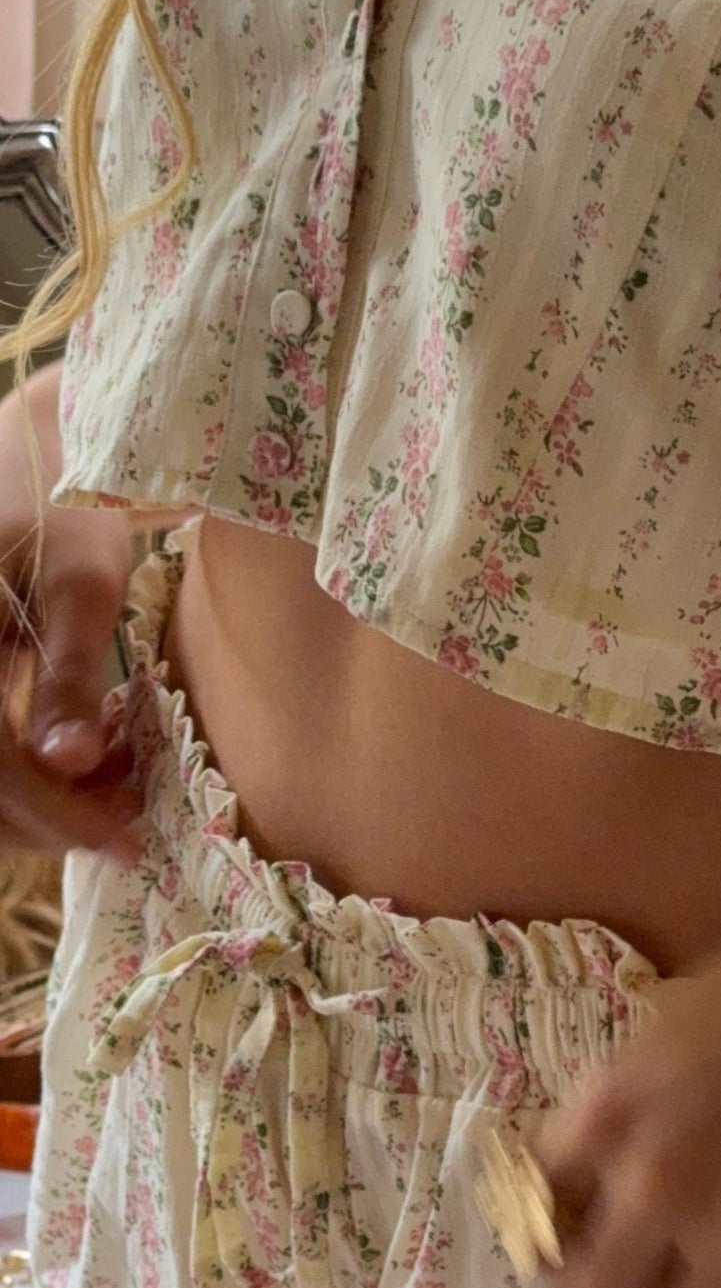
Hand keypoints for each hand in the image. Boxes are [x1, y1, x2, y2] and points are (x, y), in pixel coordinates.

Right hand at [0, 367, 142, 862]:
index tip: (122, 839)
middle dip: (45, 818)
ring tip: (111, 793)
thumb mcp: (78, 580)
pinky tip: (84, 763)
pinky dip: (30, 770)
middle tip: (122, 824)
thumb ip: (68, 673)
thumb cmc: (67, 499)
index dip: (52, 811)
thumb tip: (67, 761)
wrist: (46, 448)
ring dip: (37, 802)